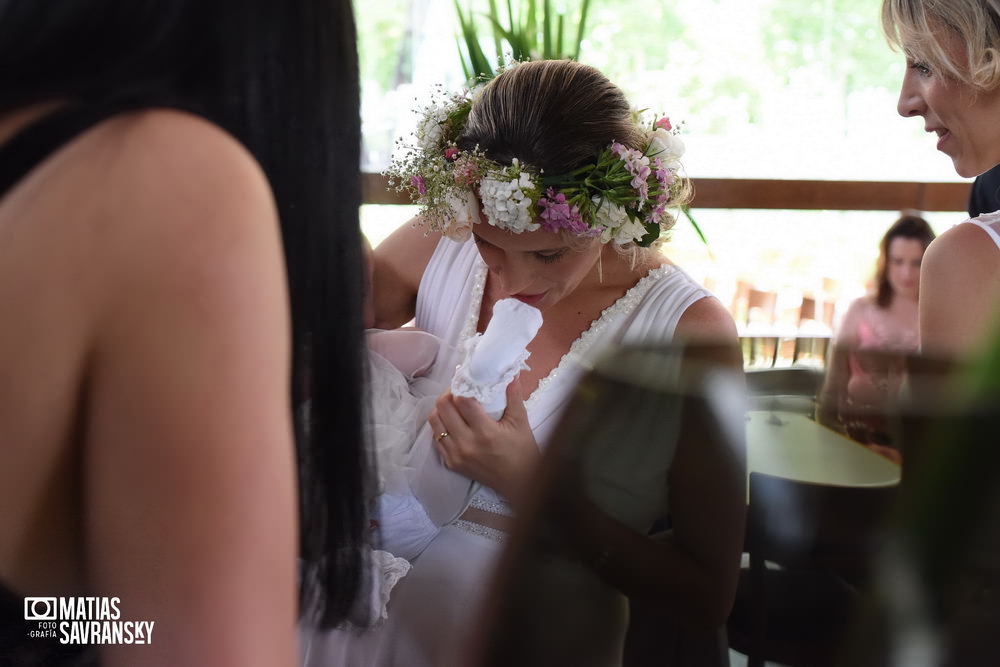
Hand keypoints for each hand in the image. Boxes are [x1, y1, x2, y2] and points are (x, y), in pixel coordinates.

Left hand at [428, 380, 540, 504]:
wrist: (519, 483)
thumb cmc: (522, 452)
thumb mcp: (521, 422)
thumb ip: (513, 396)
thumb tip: (510, 373)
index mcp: (485, 432)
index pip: (461, 401)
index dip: (461, 386)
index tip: (466, 380)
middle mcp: (466, 444)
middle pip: (443, 408)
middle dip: (449, 394)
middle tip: (459, 391)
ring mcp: (456, 455)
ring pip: (435, 422)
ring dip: (442, 409)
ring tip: (454, 405)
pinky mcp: (451, 463)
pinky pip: (436, 438)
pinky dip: (441, 426)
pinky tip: (453, 422)